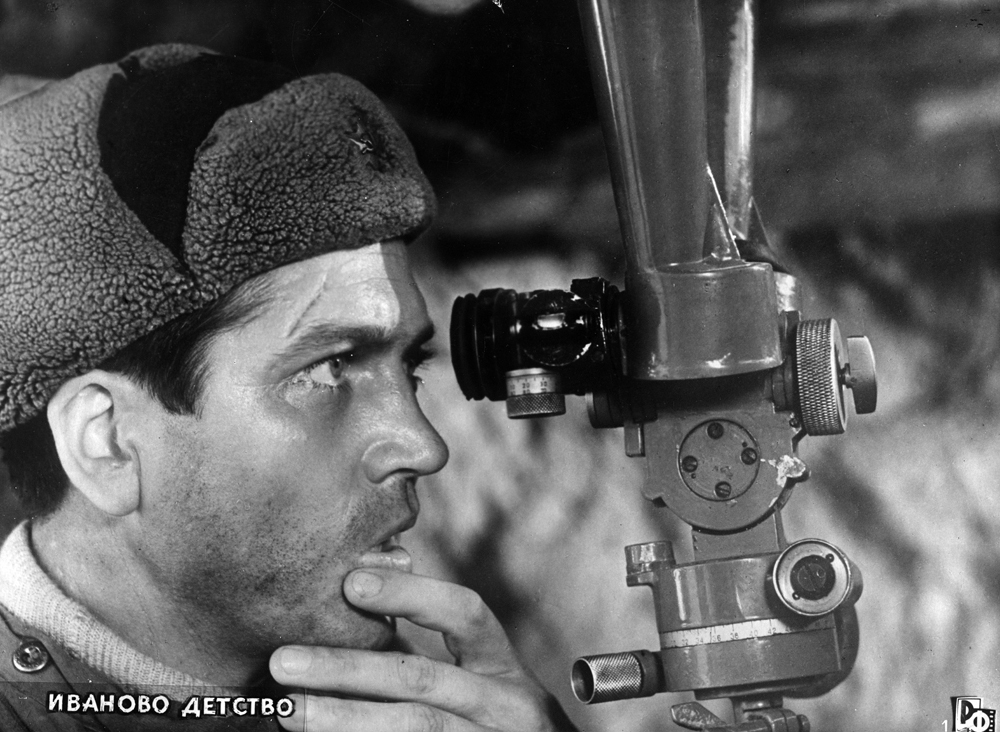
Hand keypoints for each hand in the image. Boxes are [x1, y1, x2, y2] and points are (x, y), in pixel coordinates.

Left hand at [268, 569, 578, 730]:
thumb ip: (424, 658)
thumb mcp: (478, 685)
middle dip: (346, 667)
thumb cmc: (492, 727)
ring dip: (346, 718)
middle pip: (421, 677)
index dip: (412, 593)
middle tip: (284, 660)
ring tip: (291, 712)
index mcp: (503, 668)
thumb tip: (351, 605)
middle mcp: (507, 704)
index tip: (351, 583)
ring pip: (416, 726)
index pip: (466, 614)